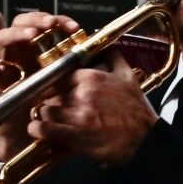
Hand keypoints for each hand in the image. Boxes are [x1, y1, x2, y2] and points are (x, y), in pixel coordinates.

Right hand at [0, 13, 80, 159]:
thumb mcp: (71, 89)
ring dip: (16, 35)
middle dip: (36, 20)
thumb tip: (109, 53)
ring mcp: (6, 68)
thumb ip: (83, 71)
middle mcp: (21, 55)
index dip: (59, 22)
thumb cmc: (51, 112)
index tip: (75, 28)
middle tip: (50, 26)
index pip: (46, 26)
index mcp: (39, 52)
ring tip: (31, 36)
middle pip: (22, 24)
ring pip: (3, 40)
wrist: (29, 140)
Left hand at [28, 63, 155, 167]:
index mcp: (90, 77)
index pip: (56, 75)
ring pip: (43, 110)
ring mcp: (77, 114)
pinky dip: (38, 130)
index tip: (49, 90)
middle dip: (45, 100)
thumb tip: (106, 45)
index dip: (50, 84)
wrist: (144, 138)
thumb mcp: (128, 76)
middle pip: (47, 93)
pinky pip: (45, 129)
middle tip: (46, 106)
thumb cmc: (135, 109)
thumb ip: (113, 57)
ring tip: (43, 120)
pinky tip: (39, 130)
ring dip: (41, 116)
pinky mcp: (75, 135)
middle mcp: (82, 93)